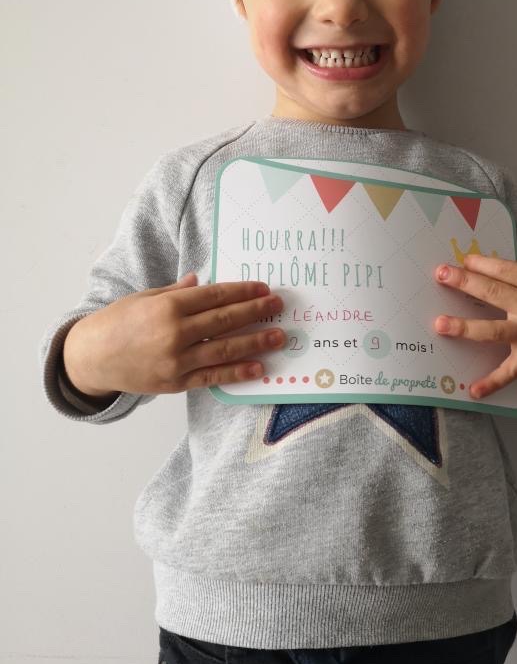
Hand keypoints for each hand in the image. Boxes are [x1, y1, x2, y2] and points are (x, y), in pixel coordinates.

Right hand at [62, 273, 285, 397]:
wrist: (90, 358)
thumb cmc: (116, 323)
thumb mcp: (144, 298)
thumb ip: (176, 291)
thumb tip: (202, 281)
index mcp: (167, 306)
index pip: (215, 296)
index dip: (242, 291)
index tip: (263, 288)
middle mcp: (174, 332)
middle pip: (225, 320)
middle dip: (256, 312)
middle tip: (279, 306)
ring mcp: (176, 360)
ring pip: (225, 349)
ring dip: (256, 342)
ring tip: (278, 336)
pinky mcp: (176, 382)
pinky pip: (213, 377)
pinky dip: (237, 372)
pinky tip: (258, 367)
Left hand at [433, 254, 516, 398]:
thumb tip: (514, 261)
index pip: (507, 270)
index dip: (483, 263)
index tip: (463, 260)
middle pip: (495, 293)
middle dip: (465, 283)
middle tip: (441, 275)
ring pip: (495, 330)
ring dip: (465, 327)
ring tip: (440, 324)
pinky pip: (510, 371)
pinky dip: (491, 383)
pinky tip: (473, 390)